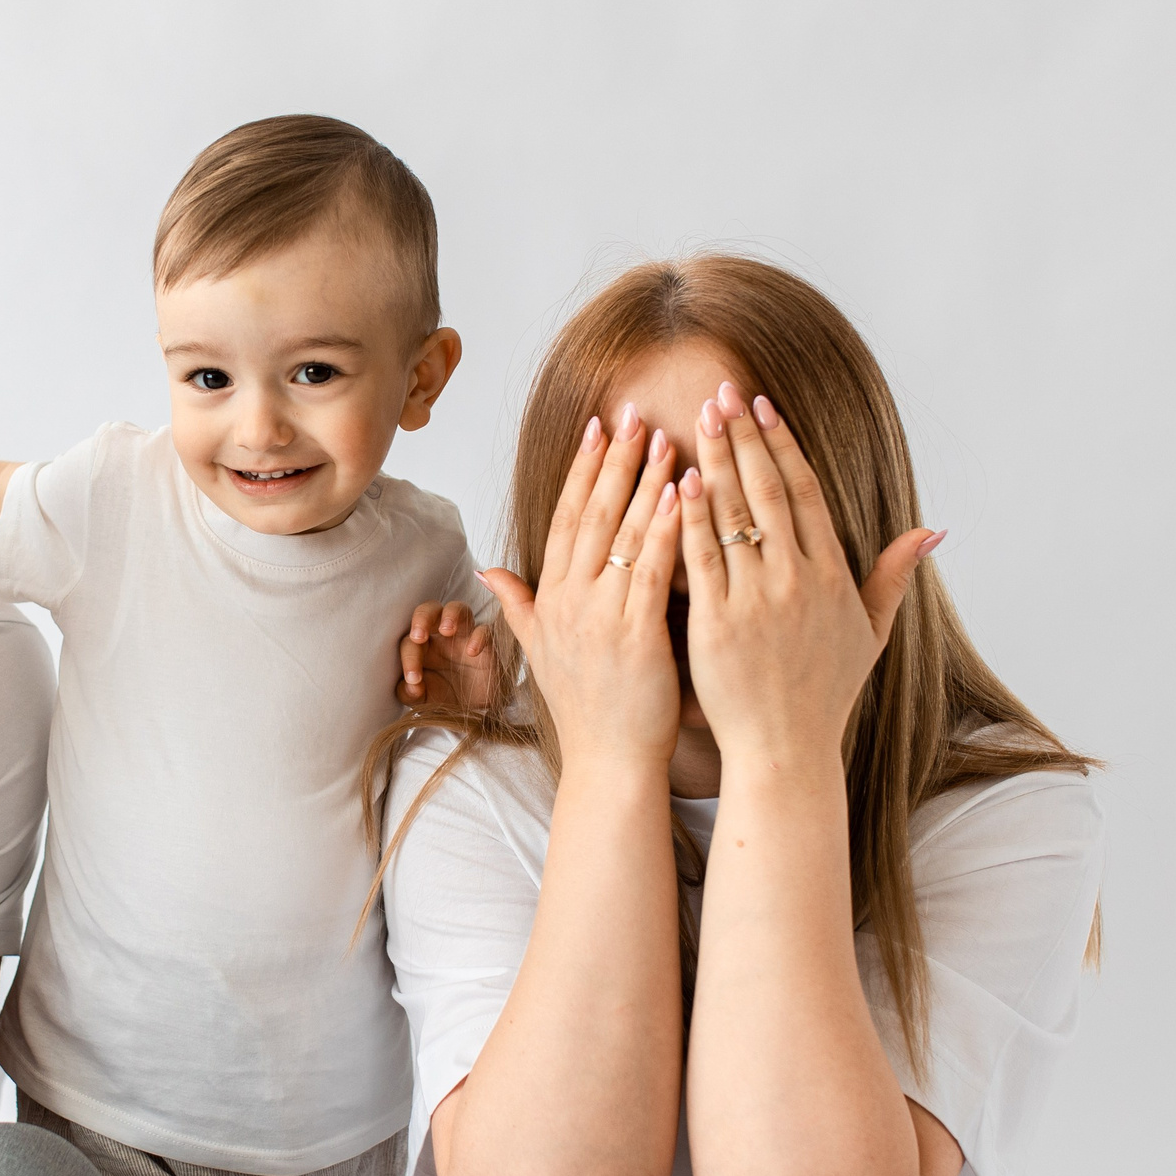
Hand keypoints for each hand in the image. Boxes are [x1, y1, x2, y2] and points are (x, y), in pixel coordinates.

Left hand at [398, 600, 496, 709]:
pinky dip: (479, 637)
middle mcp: (441, 636)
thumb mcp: (423, 700)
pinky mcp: (486, 644)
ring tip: (446, 629)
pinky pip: (485, 630)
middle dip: (422, 618)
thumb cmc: (445, 697)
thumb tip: (410, 686)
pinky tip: (472, 652)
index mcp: (422, 646)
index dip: (409, 657)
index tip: (413, 679)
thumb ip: (409, 693)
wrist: (475, 710)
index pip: (409, 641)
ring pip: (457, 609)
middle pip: (430, 610)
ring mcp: (464, 636)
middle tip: (418, 637)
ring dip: (450, 614)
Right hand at [484, 404, 683, 769]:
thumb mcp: (541, 651)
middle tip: (634, 410)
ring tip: (666, 436)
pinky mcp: (635, 637)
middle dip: (613, 459)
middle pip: (592, 515)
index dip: (582, 469)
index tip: (598, 426)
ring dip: (645, 482)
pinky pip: (652, 571)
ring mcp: (600, 618)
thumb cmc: (588, 711)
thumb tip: (490, 569)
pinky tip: (685, 494)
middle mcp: (570, 602)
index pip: (567, 518)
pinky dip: (668, 529)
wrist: (609, 765)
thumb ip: (518, 604)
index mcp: (551, 600)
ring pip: (623, 535)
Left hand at [677, 380, 940, 766]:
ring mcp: (757, 600)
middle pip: (770, 491)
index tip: (763, 406)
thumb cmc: (825, 695)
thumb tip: (932, 531)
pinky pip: (702, 558)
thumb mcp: (870, 634)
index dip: (783, 444)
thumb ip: (893, 576)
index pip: (807, 492)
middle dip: (745, 437)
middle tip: (723, 392)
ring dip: (715, 461)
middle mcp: (797, 580)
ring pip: (734, 515)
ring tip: (698, 418)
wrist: (786, 750)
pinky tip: (677, 480)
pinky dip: (690, 517)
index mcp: (832, 576)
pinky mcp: (717, 623)